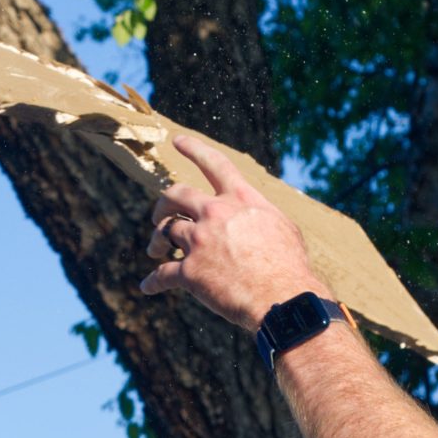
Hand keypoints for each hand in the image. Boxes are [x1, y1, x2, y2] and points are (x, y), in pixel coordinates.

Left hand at [137, 135, 323, 330]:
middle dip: (163, 204)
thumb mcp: (282, 227)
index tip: (177, 141)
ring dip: (157, 241)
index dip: (194, 149)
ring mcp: (199, 241)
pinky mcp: (189, 272)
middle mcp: (215, 213)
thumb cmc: (289, 265)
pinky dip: (153, 281)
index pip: (214, 164)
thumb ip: (259, 214)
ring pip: (165, 232)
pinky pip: (162, 273)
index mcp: (240, 199)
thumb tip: (253, 214)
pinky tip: (148, 286)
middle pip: (175, 195)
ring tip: (156, 250)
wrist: (282, 297)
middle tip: (159, 216)